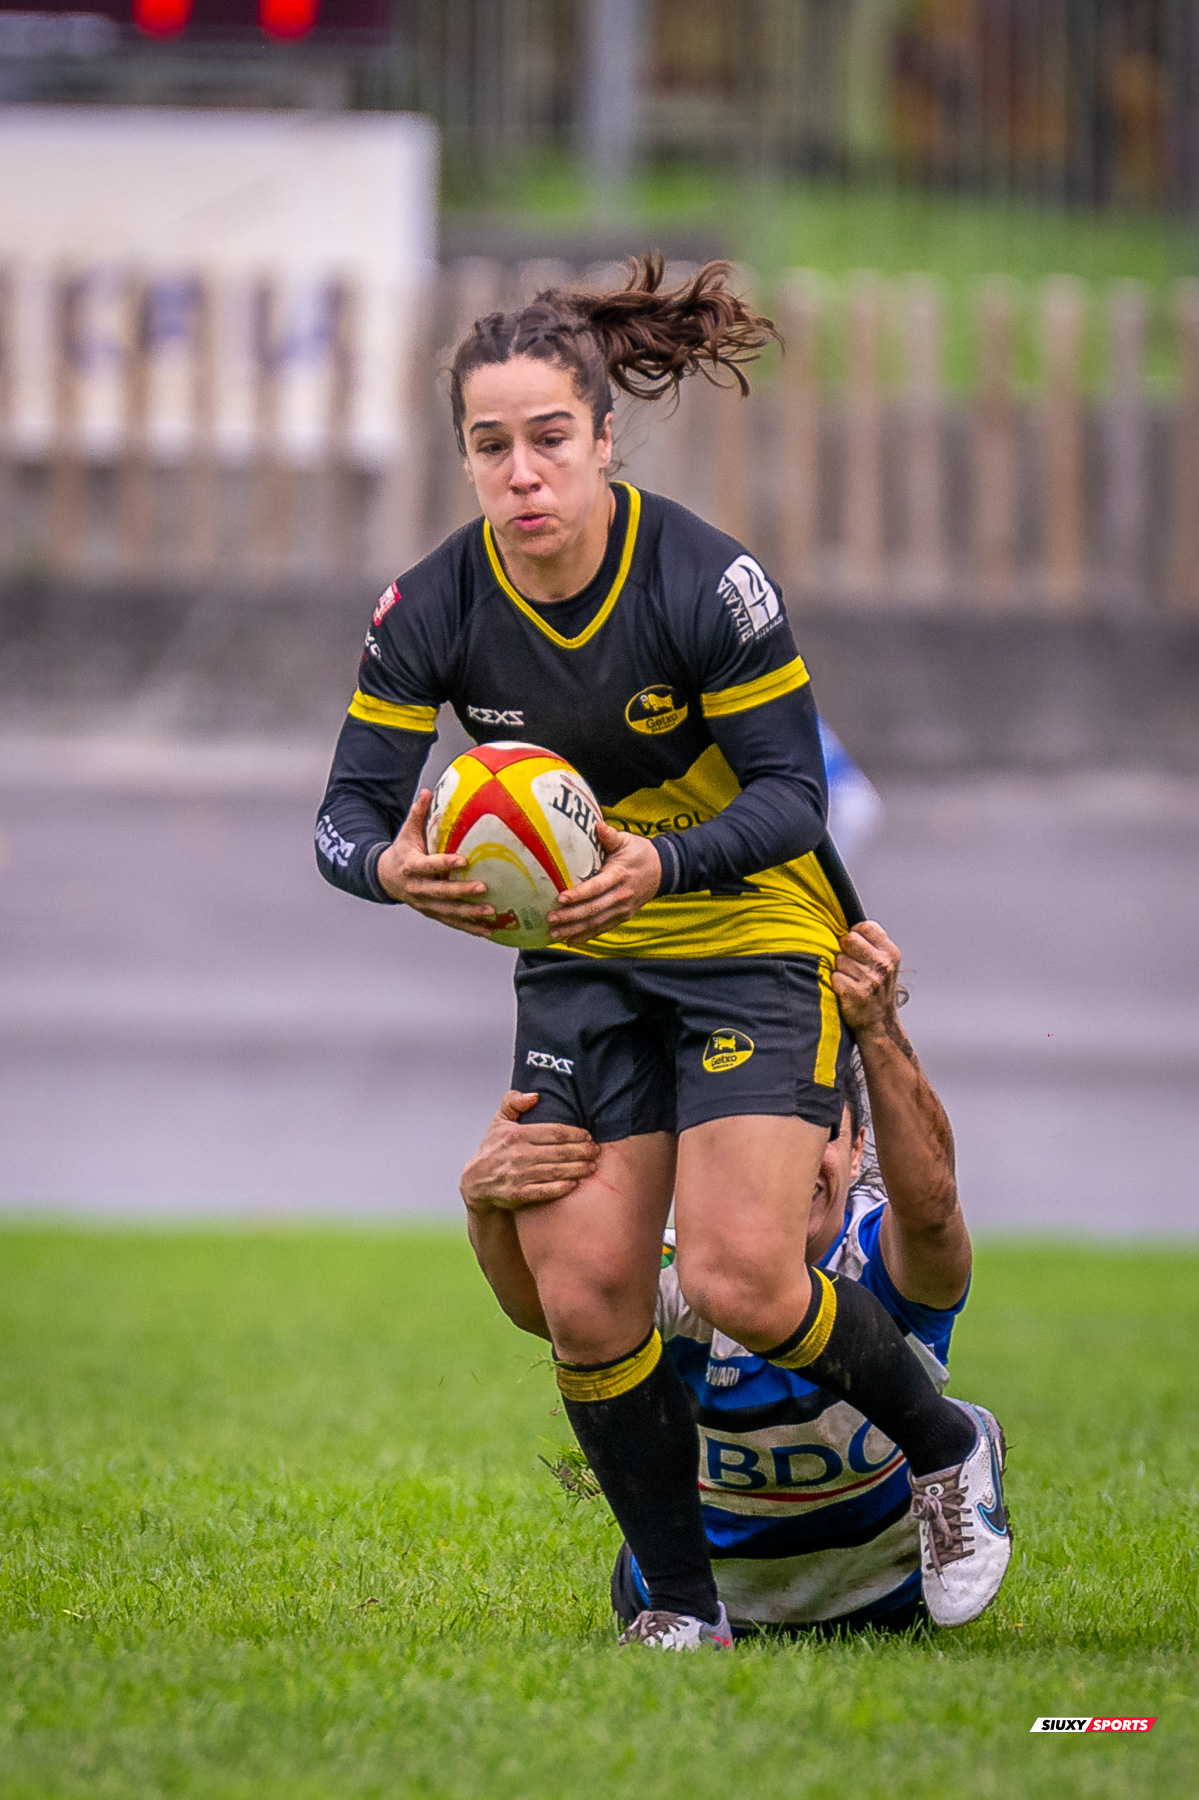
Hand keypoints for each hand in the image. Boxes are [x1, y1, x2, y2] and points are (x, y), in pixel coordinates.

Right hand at [375, 789, 495, 937]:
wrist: (385, 878)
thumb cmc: (403, 851)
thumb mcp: (407, 832)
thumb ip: (418, 814)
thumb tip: (427, 791)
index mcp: (411, 866)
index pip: (428, 866)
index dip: (444, 864)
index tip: (463, 860)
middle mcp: (416, 888)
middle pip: (440, 893)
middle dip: (461, 892)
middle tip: (483, 888)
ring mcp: (424, 904)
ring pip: (447, 912)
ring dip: (469, 914)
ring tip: (491, 913)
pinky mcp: (431, 913)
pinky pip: (452, 922)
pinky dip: (469, 928)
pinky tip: (488, 931)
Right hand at [460, 1092, 599, 1210]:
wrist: (476, 1183)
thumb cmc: (493, 1149)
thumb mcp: (498, 1122)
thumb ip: (513, 1102)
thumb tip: (535, 1095)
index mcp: (516, 1135)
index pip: (553, 1132)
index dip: (574, 1133)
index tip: (588, 1135)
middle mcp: (518, 1155)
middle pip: (559, 1152)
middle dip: (582, 1151)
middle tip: (596, 1150)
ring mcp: (518, 1176)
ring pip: (556, 1171)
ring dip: (578, 1169)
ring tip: (592, 1166)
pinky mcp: (518, 1195)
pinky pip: (545, 1191)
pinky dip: (562, 1187)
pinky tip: (575, 1184)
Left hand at [546, 821, 660, 946]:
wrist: (661, 871)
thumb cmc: (638, 854)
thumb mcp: (626, 840)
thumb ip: (610, 836)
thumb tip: (597, 825)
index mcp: (619, 875)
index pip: (597, 887)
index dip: (579, 894)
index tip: (561, 898)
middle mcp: (621, 896)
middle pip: (593, 909)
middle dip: (570, 916)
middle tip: (550, 918)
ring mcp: (623, 909)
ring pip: (596, 923)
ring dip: (574, 930)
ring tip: (554, 933)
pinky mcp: (622, 917)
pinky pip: (602, 928)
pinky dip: (586, 936)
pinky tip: (570, 940)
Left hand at [830, 920, 902, 1038]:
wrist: (879, 1024)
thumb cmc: (876, 989)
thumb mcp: (884, 964)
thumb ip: (871, 944)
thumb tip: (844, 924)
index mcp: (891, 953)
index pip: (865, 926)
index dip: (856, 935)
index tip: (857, 948)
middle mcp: (882, 965)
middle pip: (848, 939)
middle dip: (846, 951)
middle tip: (853, 967)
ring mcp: (870, 979)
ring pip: (839, 959)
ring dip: (840, 969)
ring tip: (851, 981)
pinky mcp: (855, 993)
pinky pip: (834, 976)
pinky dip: (836, 983)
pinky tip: (846, 991)